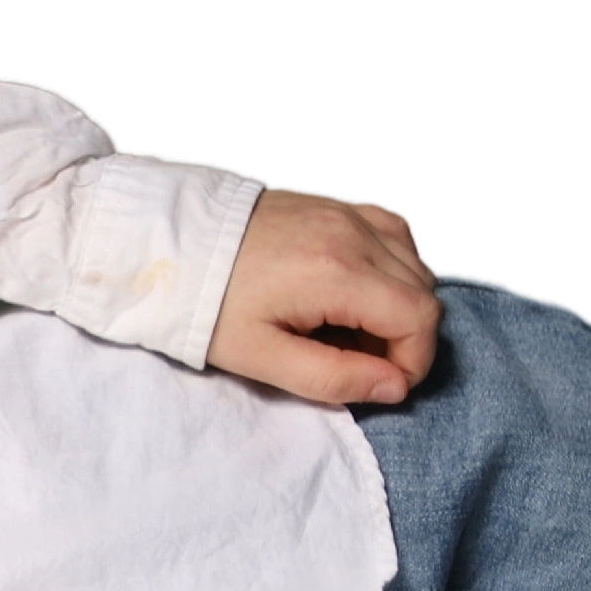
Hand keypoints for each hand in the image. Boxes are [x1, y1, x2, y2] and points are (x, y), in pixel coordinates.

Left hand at [207, 184, 441, 407]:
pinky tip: (354, 289)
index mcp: (336, 273)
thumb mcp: (260, 357)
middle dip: (404, 337)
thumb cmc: (205, 304)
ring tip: (348, 327)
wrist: (166, 244)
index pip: (419, 319)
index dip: (412, 361)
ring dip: (398, 302)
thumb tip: (395, 387)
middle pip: (424, 292)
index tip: (378, 381)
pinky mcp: (336, 204)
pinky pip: (393, 233)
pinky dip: (390, 266)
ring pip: (415, 262)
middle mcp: (352, 233)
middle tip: (353, 357)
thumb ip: (332, 377)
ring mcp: (346, 212)